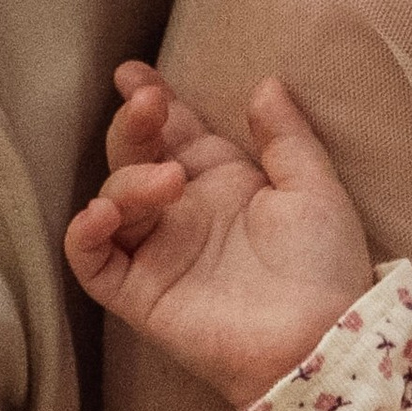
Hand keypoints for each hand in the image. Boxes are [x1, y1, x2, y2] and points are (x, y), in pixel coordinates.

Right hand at [64, 67, 373, 406]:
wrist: (321, 337)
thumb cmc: (326, 267)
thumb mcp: (314, 188)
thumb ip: (287, 137)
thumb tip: (266, 84)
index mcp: (224, 183)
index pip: (174, 132)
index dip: (152, 101)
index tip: (135, 73)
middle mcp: (184, 213)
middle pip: (136, 156)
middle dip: (133, 125)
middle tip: (146, 104)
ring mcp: (158, 253)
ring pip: (113, 200)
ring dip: (128, 180)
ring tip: (170, 181)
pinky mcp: (139, 294)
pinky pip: (91, 261)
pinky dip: (85, 234)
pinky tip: (102, 213)